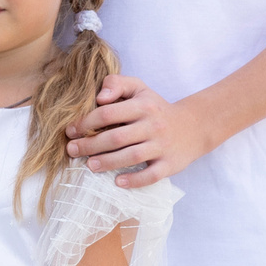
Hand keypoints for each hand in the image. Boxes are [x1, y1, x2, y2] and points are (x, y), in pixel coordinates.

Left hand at [66, 75, 211, 185]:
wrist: (194, 126)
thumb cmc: (155, 107)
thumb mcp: (139, 88)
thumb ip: (116, 83)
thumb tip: (99, 97)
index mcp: (142, 106)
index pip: (108, 113)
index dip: (85, 122)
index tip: (70, 130)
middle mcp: (153, 126)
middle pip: (115, 137)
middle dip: (89, 145)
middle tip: (72, 150)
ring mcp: (162, 146)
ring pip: (131, 156)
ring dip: (107, 162)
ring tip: (89, 165)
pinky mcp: (170, 164)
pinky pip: (151, 175)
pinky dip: (134, 180)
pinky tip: (117, 181)